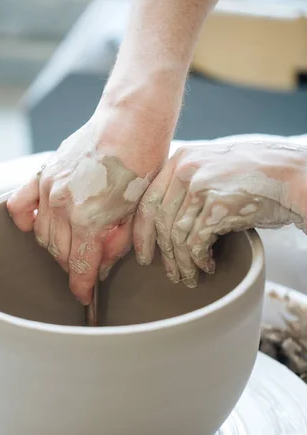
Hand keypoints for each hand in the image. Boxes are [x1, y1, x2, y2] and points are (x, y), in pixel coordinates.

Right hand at [7, 100, 173, 303]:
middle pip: (59, 253)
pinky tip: (39, 226)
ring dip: (57, 247)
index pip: (79, 266)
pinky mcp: (43, 174)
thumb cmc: (142, 164)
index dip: (82, 286)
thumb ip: (116, 243)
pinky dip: (27, 221)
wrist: (130, 123)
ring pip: (42, 235)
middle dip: (74, 265)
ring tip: (75, 245)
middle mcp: (63, 207)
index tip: (84, 297)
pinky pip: (21, 206)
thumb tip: (101, 264)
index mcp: (89, 219)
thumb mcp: (138, 212)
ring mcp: (49, 189)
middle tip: (88, 264)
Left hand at [134, 140, 306, 285]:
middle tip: (169, 272)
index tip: (144, 253)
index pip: (147, 200)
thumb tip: (163, 218)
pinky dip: (198, 260)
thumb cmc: (255, 177)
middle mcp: (186, 169)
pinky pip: (196, 243)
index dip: (141, 232)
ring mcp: (200, 186)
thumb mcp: (212, 169)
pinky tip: (207, 266)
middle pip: (159, 221)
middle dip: (162, 253)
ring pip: (177, 236)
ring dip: (182, 263)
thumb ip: (187, 184)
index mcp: (180, 158)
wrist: (292, 177)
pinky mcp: (217, 206)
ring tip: (190, 276)